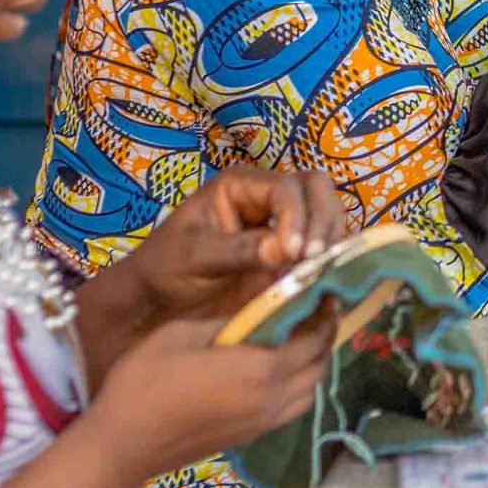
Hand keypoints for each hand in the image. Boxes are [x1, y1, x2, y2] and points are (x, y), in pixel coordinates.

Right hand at [86, 305, 340, 482]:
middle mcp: (271, 400)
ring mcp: (261, 424)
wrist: (122, 445)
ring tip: (298, 340)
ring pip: (307, 394)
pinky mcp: (249, 438)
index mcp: (260, 370)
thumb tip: (256, 312)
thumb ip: (228, 322)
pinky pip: (289, 410)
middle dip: (323, 339)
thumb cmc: (146, 382)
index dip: (324, 316)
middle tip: (315, 313)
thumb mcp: (183, 334)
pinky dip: (296, 388)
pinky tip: (275, 371)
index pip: (313, 341)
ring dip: (312, 366)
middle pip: (317, 368)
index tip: (326, 294)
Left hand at [107, 167, 352, 327]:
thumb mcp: (195, 257)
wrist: (156, 302)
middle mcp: (265, 196)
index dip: (297, 217)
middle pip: (316, 188)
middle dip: (324, 220)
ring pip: (326, 211)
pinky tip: (323, 277)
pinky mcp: (287, 251)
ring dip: (331, 237)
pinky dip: (328, 257)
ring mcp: (280, 222)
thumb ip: (239, 251)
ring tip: (321, 269)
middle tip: (318, 258)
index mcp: (239, 186)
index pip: (286, 188)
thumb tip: (286, 252)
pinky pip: (320, 243)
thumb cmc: (166, 269)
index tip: (295, 254)